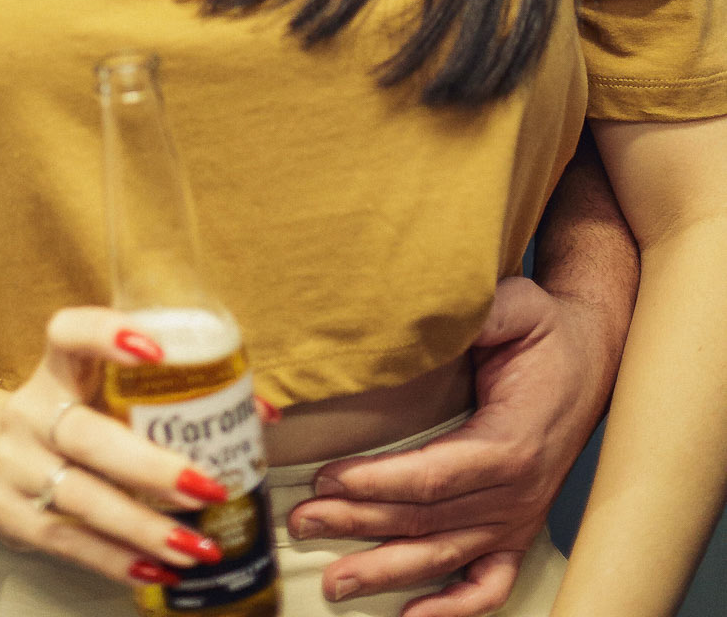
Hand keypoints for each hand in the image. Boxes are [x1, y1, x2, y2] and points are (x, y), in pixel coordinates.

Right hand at [0, 310, 230, 591]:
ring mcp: (15, 464)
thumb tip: (261, 416)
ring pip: (80, 496)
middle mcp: (30, 411)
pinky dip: (115, 560)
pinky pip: (67, 540)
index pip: (68, 333)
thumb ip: (167, 398)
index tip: (157, 350)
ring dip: (143, 526)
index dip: (106, 335)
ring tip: (196, 547)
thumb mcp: (100, 394)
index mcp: (57, 368)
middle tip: (206, 487)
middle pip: (85, 435)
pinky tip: (158, 572)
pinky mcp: (9, 512)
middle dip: (150, 466)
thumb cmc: (73, 418)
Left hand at [287, 277, 608, 614]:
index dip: (375, 483)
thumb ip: (473, 313)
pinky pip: (489, 584)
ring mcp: (516, 518)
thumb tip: (422, 309)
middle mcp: (513, 493)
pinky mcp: (518, 530)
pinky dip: (454, 609)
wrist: (592, 357)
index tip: (326, 479)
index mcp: (508, 444)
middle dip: (357, 524)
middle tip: (302, 522)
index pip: (430, 477)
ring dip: (386, 571)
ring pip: (442, 555)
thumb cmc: (546, 334)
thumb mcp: (513, 307)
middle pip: (425, 521)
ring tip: (334, 580)